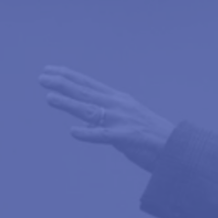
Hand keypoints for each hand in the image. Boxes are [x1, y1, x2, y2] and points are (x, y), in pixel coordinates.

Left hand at [38, 65, 174, 166]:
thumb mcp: (125, 121)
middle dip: (62, 84)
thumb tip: (87, 121)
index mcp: (118, 99)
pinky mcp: (126, 137)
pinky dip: (88, 134)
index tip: (49, 69)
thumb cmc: (149, 136)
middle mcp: (118, 105)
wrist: (176, 147)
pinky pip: (103, 136)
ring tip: (49, 98)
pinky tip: (73, 132)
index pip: (88, 84)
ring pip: (90, 110)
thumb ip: (106, 119)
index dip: (68, 76)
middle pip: (85, 92)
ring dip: (69, 104)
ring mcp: (121, 120)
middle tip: (41, 78)